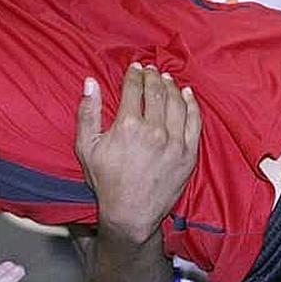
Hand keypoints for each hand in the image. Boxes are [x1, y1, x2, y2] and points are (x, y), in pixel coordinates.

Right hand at [75, 63, 201, 243]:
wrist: (131, 213)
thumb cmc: (106, 181)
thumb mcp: (86, 147)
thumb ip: (87, 112)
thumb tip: (90, 82)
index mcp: (128, 126)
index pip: (134, 89)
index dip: (134, 75)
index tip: (135, 68)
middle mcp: (154, 131)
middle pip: (157, 91)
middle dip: (153, 76)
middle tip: (150, 70)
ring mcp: (175, 142)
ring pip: (176, 102)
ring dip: (171, 86)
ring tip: (166, 78)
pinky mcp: (189, 153)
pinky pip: (194, 121)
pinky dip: (191, 104)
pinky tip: (187, 94)